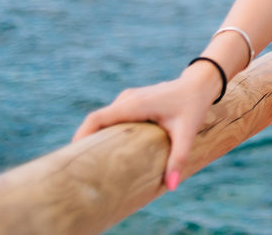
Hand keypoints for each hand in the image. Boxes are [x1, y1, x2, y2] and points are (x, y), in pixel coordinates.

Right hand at [71, 65, 219, 190]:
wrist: (199, 85)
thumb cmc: (193, 106)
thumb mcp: (187, 132)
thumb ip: (178, 157)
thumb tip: (171, 186)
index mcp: (134, 104)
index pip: (97, 118)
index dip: (82, 135)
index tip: (72, 155)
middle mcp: (127, 99)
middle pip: (96, 120)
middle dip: (85, 140)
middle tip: (78, 166)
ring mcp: (128, 99)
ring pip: (104, 118)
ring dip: (96, 136)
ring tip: (90, 161)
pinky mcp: (132, 102)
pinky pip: (112, 117)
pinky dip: (106, 131)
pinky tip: (107, 150)